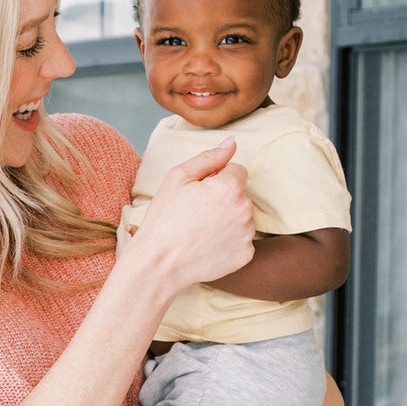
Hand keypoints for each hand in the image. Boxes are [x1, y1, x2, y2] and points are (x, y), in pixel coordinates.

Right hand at [125, 140, 254, 290]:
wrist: (159, 263)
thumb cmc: (164, 218)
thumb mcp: (178, 178)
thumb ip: (209, 157)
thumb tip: (233, 142)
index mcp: (230, 186)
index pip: (236, 171)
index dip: (216, 179)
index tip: (199, 194)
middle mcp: (245, 209)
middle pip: (240, 195)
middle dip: (224, 199)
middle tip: (196, 214)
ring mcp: (247, 234)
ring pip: (242, 217)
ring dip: (228, 220)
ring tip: (201, 231)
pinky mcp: (245, 255)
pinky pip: (242, 240)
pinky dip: (229, 242)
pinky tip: (208, 245)